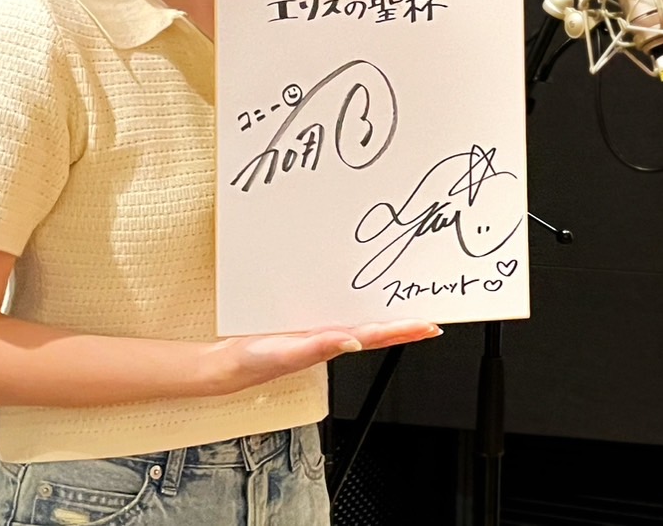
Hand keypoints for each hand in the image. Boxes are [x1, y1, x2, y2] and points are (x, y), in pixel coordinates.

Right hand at [204, 318, 439, 395]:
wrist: (230, 363)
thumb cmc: (257, 362)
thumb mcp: (289, 352)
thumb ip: (319, 346)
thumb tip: (353, 341)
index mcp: (334, 344)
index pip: (379, 336)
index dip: (406, 331)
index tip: (430, 325)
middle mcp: (334, 338)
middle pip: (379, 329)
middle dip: (406, 323)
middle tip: (432, 317)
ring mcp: (323, 332)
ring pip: (364, 321)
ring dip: (387, 316)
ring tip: (410, 308)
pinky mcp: (309, 325)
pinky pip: (342, 313)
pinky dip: (359, 306)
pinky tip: (365, 299)